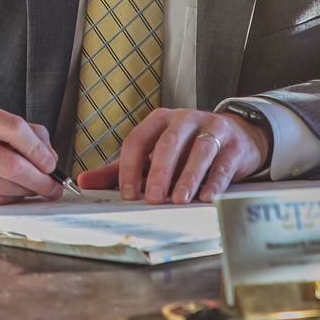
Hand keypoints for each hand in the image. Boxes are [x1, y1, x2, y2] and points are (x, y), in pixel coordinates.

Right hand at [0, 103, 61, 203]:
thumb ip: (14, 129)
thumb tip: (48, 152)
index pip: (13, 128)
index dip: (38, 148)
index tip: (50, 161)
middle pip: (10, 164)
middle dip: (39, 179)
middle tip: (52, 185)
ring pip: (1, 187)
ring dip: (26, 192)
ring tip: (37, 190)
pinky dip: (7, 199)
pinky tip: (15, 195)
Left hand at [75, 108, 268, 203]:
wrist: (236, 135)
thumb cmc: (187, 147)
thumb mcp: (153, 154)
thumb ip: (121, 168)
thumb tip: (84, 182)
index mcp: (159, 121)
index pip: (137, 140)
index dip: (129, 167)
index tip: (126, 193)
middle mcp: (184, 120)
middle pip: (168, 143)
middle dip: (158, 172)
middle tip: (152, 198)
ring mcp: (211, 129)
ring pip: (199, 151)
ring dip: (187, 177)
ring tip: (179, 199)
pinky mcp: (233, 144)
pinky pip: (223, 163)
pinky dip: (214, 181)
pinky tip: (207, 197)